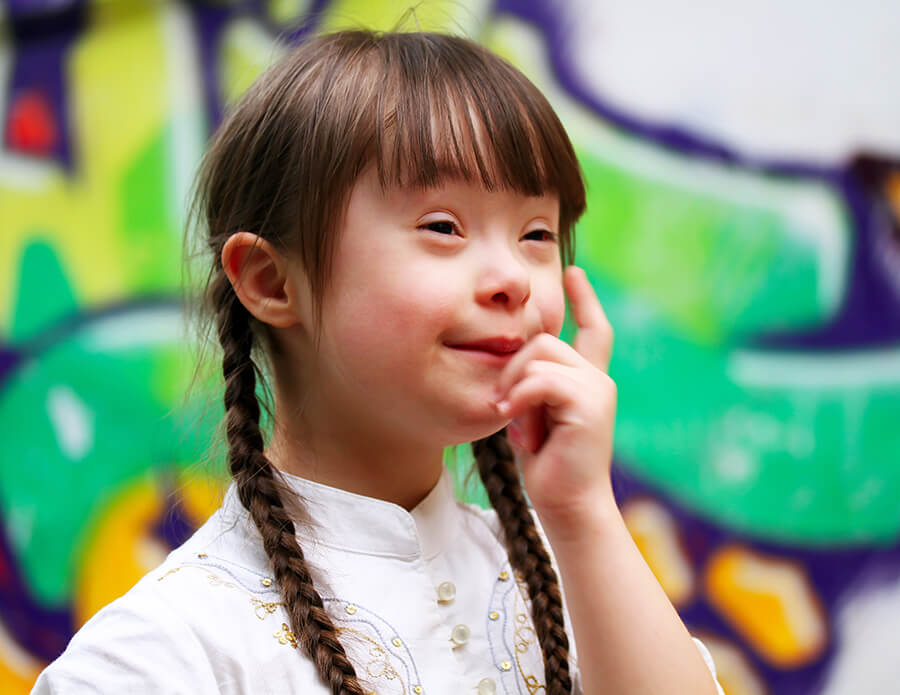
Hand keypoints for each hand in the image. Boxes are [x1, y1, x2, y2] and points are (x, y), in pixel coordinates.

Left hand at [494, 266, 616, 532]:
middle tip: (504, 406)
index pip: (593, 330)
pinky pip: (541, 380)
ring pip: (540, 354)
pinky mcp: (589, 403)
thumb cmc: (547, 466)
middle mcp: (598, 379)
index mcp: (587, 381)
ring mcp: (597, 389)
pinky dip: (519, 397)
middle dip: (513, 368)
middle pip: (544, 339)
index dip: (584, 299)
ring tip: (511, 418)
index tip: (574, 271)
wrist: (568, 506)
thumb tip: (511, 361)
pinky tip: (511, 419)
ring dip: (513, 385)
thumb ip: (530, 386)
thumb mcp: (533, 417)